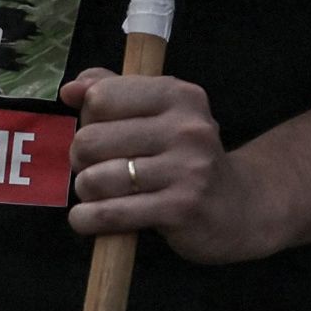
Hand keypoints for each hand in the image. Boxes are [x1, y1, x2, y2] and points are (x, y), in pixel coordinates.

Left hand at [64, 70, 256, 256]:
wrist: (240, 207)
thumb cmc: (186, 157)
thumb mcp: (160, 113)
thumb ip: (113, 92)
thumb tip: (70, 90)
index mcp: (180, 96)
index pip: (101, 97)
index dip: (90, 119)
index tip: (107, 133)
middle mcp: (187, 128)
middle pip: (89, 140)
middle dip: (81, 160)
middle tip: (100, 168)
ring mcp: (187, 169)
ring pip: (94, 180)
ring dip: (87, 192)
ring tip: (103, 194)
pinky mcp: (180, 208)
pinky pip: (108, 214)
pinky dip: (87, 220)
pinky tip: (91, 218)